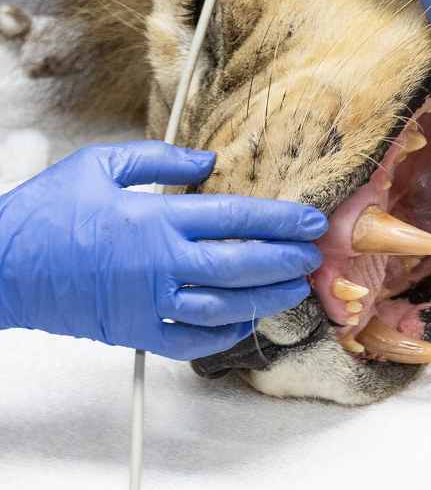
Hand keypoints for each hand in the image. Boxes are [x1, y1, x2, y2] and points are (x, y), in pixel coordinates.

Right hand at [0, 141, 327, 359]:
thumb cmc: (46, 212)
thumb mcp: (99, 165)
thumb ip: (159, 159)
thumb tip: (209, 162)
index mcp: (154, 218)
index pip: (236, 217)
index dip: (281, 220)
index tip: (312, 221)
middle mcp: (159, 262)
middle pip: (241, 264)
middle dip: (286, 261)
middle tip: (313, 258)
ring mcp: (148, 302)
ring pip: (224, 307)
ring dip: (266, 299)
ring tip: (293, 290)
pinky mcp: (134, 331)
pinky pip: (190, 342)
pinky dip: (222, 335)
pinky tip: (244, 322)